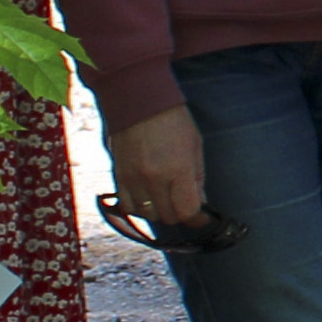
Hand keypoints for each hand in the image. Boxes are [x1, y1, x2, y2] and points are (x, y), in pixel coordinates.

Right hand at [106, 105, 208, 235]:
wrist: (138, 103)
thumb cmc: (173, 122)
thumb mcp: (195, 147)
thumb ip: (197, 179)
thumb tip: (200, 204)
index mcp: (178, 170)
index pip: (187, 211)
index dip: (197, 219)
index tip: (202, 217)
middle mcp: (154, 178)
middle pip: (167, 216)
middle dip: (180, 215)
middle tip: (185, 204)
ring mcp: (133, 179)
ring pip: (147, 215)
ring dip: (159, 212)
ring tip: (166, 200)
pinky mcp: (118, 176)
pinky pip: (127, 206)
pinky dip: (138, 208)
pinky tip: (147, 198)